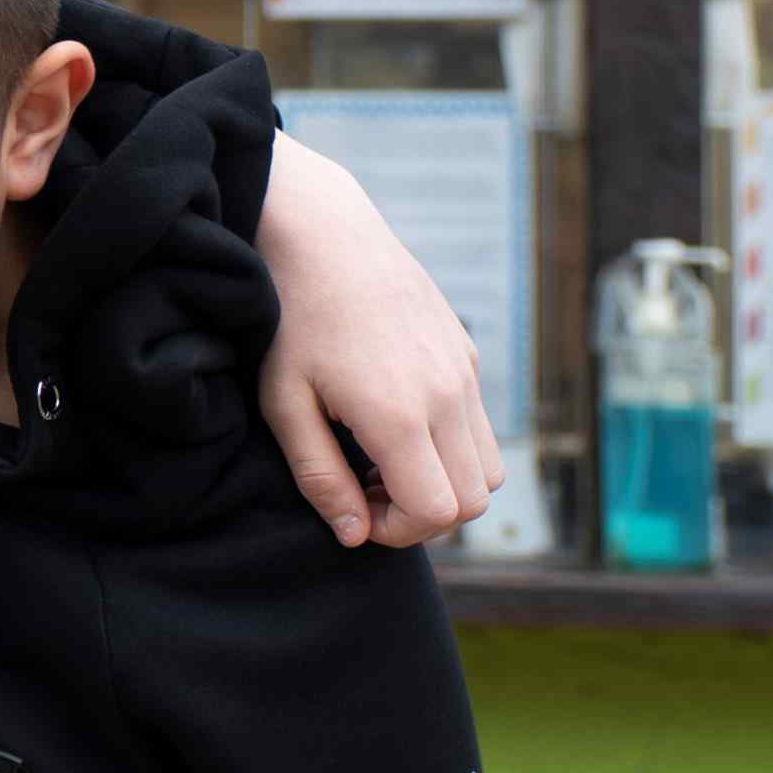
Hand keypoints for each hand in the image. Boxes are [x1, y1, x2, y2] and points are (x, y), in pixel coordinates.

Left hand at [253, 134, 503, 548]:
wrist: (325, 237)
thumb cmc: (290, 322)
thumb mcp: (284, 404)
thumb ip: (319, 477)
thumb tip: (353, 535)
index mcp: (400, 414)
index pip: (437, 511)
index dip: (398, 531)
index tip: (355, 511)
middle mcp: (447, 396)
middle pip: (473, 500)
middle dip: (422, 515)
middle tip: (363, 489)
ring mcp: (464, 373)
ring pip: (488, 468)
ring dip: (442, 483)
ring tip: (378, 459)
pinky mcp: (466, 354)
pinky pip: (480, 427)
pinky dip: (450, 448)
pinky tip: (393, 422)